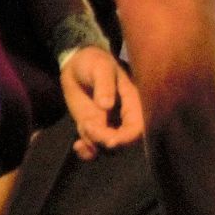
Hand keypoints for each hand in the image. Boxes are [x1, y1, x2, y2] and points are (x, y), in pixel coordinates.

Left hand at [59, 45, 143, 159]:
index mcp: (134, 101)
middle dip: (105, 140)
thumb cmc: (93, 62)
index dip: (126, 138)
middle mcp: (124, 117)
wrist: (77, 65)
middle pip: (123, 141)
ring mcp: (108, 124)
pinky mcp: (94, 128)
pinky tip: (77, 145)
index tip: (110, 141)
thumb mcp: (100, 68)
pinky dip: (87, 152)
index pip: (137, 127)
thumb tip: (107, 106)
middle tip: (87, 127)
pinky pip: (94, 147)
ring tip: (82, 127)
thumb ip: (104, 85)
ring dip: (94, 145)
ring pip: (107, 147)